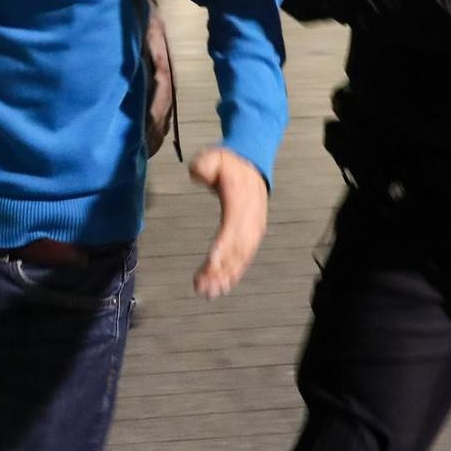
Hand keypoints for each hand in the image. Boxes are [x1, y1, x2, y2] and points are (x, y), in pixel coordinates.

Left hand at [189, 146, 267, 297]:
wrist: (253, 167)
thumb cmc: (230, 165)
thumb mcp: (215, 157)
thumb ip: (204, 165)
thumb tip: (196, 174)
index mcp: (239, 203)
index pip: (230, 228)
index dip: (222, 247)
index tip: (211, 263)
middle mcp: (249, 221)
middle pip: (235, 250)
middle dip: (220, 271)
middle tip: (204, 287)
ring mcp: (253, 230)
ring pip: (241, 258)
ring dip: (226, 277)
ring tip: (210, 293)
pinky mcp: (252, 236)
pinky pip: (244, 258)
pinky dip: (234, 273)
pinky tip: (223, 286)